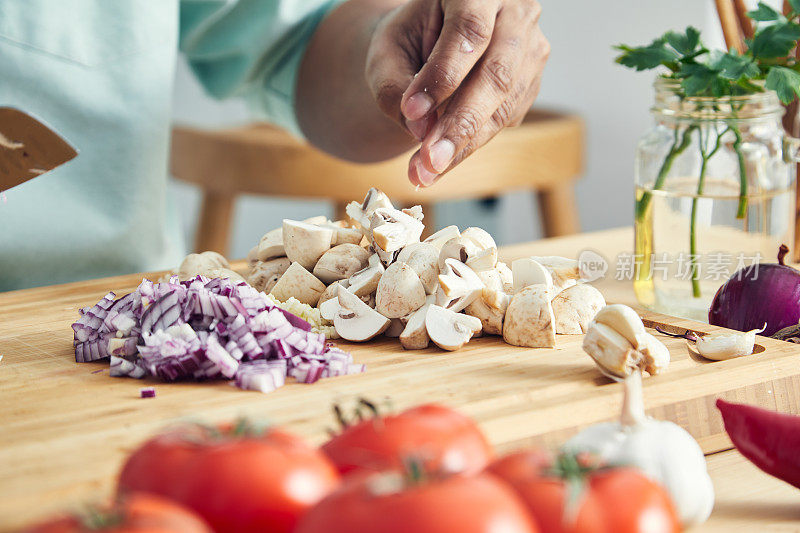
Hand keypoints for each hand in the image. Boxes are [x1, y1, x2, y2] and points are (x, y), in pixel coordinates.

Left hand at [366, 0, 549, 186]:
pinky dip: (470, 146)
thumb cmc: (407, 41)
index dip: (442, 76)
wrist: (429, 43)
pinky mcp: (529, 83)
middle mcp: (515, 13)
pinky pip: (504, 120)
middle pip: (496, 73)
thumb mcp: (387, 53)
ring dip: (465, 144)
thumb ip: (395, 86)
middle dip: (460, 124)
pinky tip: (439, 162)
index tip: (411, 113)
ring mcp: (530, 49)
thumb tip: (420, 129)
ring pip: (505, 104)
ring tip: (426, 171)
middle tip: (429, 160)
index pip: (469, 31)